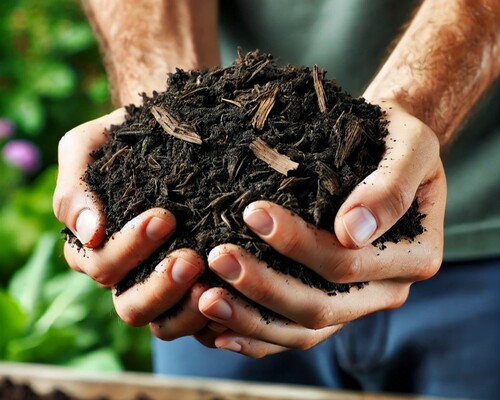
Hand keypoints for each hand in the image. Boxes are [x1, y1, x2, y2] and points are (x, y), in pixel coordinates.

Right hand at [53, 110, 210, 339]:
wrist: (172, 131)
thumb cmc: (125, 138)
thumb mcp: (88, 147)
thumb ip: (75, 187)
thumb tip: (88, 232)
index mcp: (96, 248)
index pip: (101, 265)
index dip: (128, 248)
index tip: (163, 217)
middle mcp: (126, 275)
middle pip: (131, 305)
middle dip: (160, 285)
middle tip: (191, 258)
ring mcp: (160, 286)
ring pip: (163, 323)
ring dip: (186, 307)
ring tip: (213, 282)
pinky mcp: (192, 291)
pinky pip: (198, 321)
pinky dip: (212, 318)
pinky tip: (232, 299)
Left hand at [195, 102, 445, 357]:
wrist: (389, 152)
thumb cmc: (395, 142)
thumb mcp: (408, 149)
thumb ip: (389, 189)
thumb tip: (352, 233)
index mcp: (413, 258)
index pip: (345, 263)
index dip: (297, 244)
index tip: (252, 213)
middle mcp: (387, 290)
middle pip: (321, 307)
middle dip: (264, 285)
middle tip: (217, 256)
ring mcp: (357, 303)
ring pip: (303, 330)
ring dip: (251, 318)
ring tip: (204, 299)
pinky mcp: (331, 304)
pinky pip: (293, 334)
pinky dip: (256, 335)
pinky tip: (217, 329)